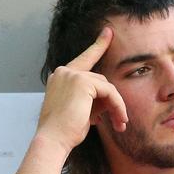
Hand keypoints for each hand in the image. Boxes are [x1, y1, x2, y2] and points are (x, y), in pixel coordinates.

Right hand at [35, 27, 127, 156]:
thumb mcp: (79, 112)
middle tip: (120, 122)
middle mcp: (64, 72)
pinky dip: (117, 105)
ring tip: (120, 125)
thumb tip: (109, 102)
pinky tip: (118, 119)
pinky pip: (109, 91)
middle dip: (112, 101)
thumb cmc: (63, 133)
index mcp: (60, 78)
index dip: (98, 46)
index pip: (84, 59)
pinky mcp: (82, 81)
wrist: (52, 140)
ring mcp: (72, 74)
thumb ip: (91, 100)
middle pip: (99, 80)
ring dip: (116, 106)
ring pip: (106, 86)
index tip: (108, 33)